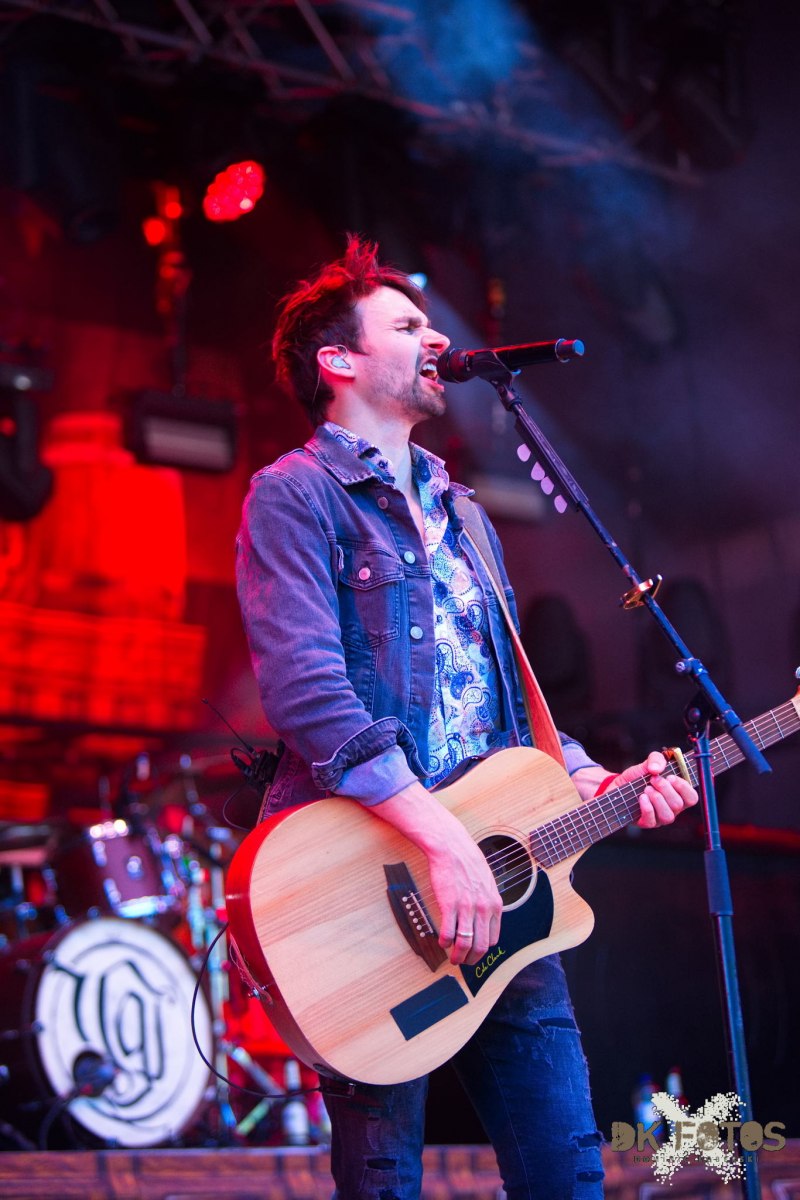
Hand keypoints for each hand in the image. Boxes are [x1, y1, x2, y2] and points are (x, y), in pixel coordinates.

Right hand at [372, 782, 501, 966]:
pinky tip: (441, 942)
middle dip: (472, 959)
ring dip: (458, 956)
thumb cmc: (468, 861)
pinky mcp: (449, 905)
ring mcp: (466, 907)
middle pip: (480, 946)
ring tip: (452, 958)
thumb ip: (488, 901)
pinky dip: (445, 942)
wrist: (451, 846)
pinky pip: (448, 932)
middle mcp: (483, 908)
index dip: (483, 950)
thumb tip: (486, 919)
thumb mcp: (487, 882)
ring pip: (465, 943)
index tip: (475, 953)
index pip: (493, 939)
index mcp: (495, 904)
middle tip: (463, 962)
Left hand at [612, 751, 698, 828]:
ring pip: (668, 816)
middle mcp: (672, 808)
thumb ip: (657, 759)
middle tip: (653, 779)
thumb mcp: (649, 763)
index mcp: (678, 795)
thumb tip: (656, 769)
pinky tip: (641, 797)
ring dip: (657, 799)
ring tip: (646, 788)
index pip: (692, 798)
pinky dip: (647, 807)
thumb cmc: (638, 776)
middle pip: (678, 805)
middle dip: (665, 789)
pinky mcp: (646, 823)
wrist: (618, 785)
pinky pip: (652, 820)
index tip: (670, 777)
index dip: (683, 788)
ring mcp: (660, 818)